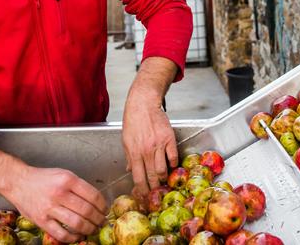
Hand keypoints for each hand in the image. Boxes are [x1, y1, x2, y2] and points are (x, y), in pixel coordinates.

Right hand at [2, 164, 106, 241]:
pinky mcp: (42, 221)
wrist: (18, 182)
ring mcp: (50, 208)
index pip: (93, 196)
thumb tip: (96, 201)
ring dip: (89, 229)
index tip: (105, 210)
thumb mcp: (63, 174)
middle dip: (98, 219)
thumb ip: (79, 186)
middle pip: (87, 211)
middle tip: (101, 222)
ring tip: (92, 229)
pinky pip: (62, 234)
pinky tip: (77, 235)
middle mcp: (59, 193)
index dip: (103, 206)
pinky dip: (73, 238)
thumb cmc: (43, 178)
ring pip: (77, 223)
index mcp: (67, 180)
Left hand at [122, 84, 178, 198]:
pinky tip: (171, 164)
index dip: (142, 190)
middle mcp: (146, 151)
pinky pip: (173, 157)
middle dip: (155, 188)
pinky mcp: (169, 139)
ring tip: (164, 179)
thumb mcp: (126, 140)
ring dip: (164, 177)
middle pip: (152, 177)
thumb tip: (130, 170)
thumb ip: (129, 156)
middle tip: (157, 192)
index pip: (138, 178)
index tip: (145, 196)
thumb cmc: (133, 121)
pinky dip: (173, 164)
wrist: (143, 104)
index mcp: (134, 152)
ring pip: (163, 170)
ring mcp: (158, 145)